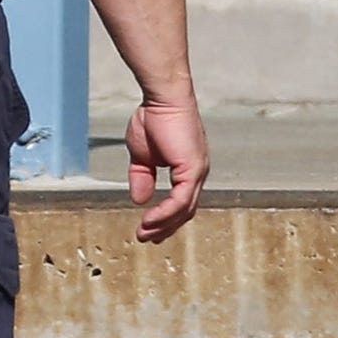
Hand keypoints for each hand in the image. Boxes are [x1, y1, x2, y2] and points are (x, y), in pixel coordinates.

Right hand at [125, 95, 208, 242]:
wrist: (162, 98)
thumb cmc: (154, 118)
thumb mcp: (142, 156)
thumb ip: (142, 177)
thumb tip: (140, 200)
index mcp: (188, 169)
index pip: (182, 202)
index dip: (166, 218)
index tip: (148, 228)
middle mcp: (197, 173)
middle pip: (185, 211)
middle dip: (165, 228)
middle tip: (146, 238)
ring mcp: (198, 172)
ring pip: (184, 209)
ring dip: (163, 224)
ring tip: (144, 233)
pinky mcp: (193, 169)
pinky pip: (180, 200)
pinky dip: (165, 213)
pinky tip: (150, 220)